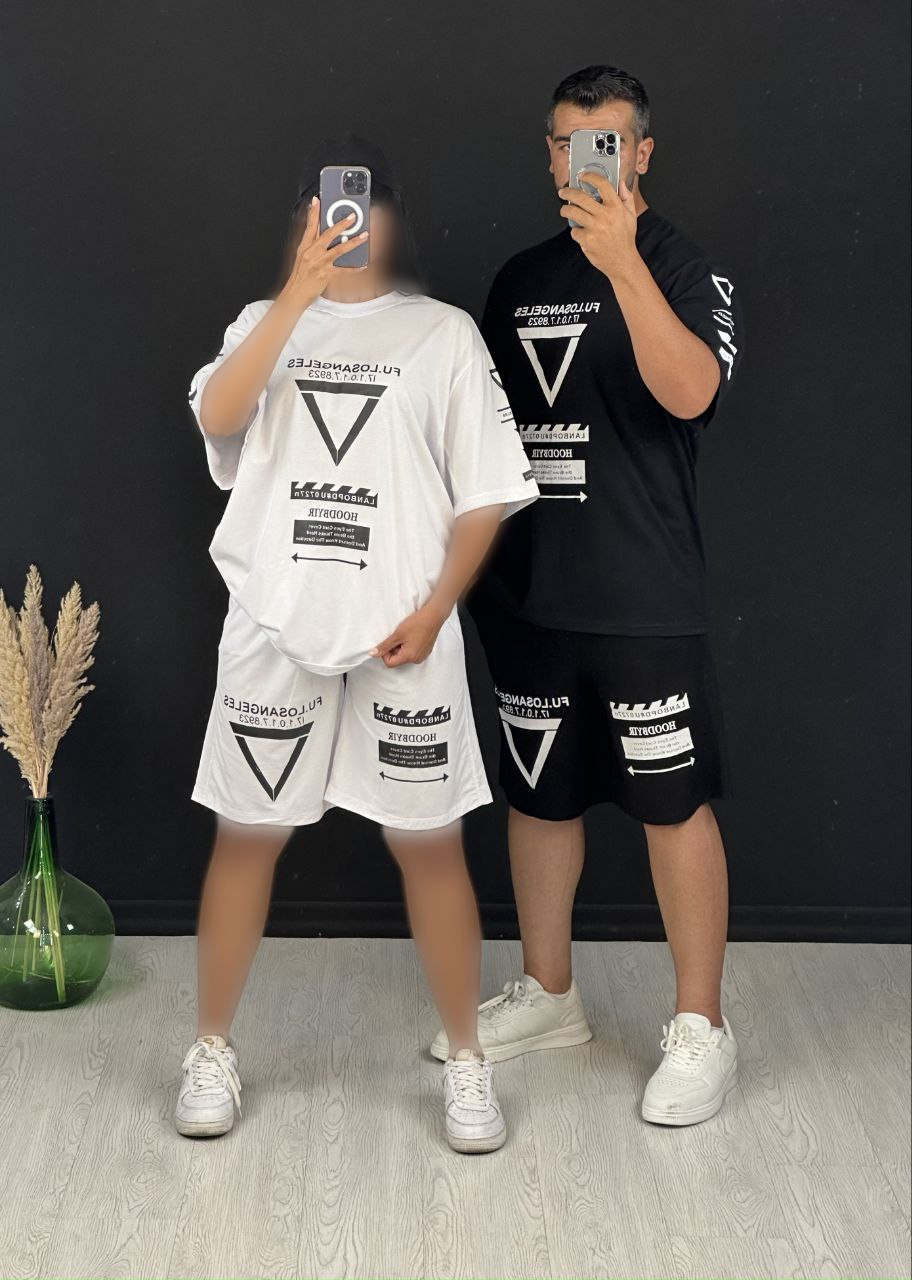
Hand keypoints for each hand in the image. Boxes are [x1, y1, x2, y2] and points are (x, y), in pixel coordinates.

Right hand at [277, 197, 368, 311]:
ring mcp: (319, 263)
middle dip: (341, 224)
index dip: (313, 212)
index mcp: (304, 247)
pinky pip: (343, 270)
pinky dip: (354, 268)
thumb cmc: (299, 276)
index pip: (309, 226)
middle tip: (352, 216)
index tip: (317, 200)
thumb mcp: (301, 257)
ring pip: (339, 249)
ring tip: (364, 236)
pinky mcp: (325, 275)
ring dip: (353, 242)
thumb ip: (310, 244)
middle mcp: (311, 253)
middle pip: (327, 234)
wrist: (295, 294)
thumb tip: (319, 234)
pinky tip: (363, 264)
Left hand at [370, 603, 447, 667]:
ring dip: (401, 647)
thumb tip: (372, 654)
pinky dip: (409, 645)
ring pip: (405, 656)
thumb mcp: (397, 634)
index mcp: (409, 657)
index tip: (389, 642)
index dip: (385, 653)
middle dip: (394, 649)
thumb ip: (384, 646)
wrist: (434, 616)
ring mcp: (422, 656)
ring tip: (406, 635)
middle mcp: (416, 659)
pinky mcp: (426, 651)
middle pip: (397, 660)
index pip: (389, 663)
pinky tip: (412, 635)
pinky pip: (413, 652)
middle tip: (398, 636)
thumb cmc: (417, 623)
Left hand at [558, 173, 639, 282]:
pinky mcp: (587, 240)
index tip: (583, 175)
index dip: (590, 177)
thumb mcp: (631, 215)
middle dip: (568, 192)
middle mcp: (605, 216)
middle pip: (581, 197)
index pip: (602, 185)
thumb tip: (621, 184)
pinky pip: (574, 231)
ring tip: (564, 210)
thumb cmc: (625, 238)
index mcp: (616, 207)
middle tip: (563, 192)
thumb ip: (626, 197)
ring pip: (573, 213)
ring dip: (565, 210)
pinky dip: (575, 231)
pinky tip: (580, 232)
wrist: (622, 261)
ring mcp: (595, 228)